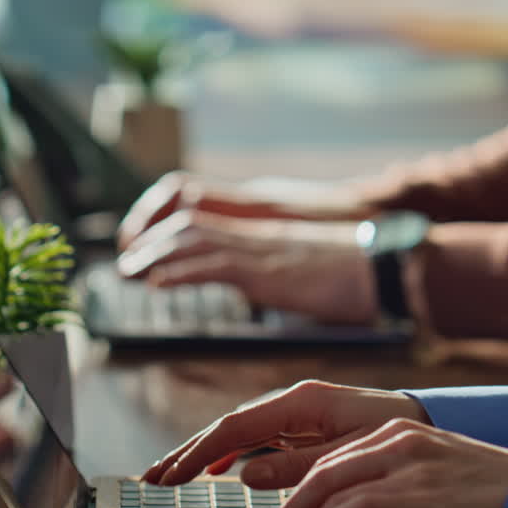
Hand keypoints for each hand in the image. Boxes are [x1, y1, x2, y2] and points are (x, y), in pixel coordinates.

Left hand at [116, 210, 378, 324]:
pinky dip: (182, 272)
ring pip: (194, 239)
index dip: (165, 232)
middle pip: (187, 223)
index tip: (142, 253)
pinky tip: (158, 283)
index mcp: (260, 236)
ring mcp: (260, 249)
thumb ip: (274, 276)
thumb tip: (263, 288)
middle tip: (123, 262)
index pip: (200, 220)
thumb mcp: (301, 275)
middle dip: (149, 240)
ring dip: (155, 254)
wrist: (384, 270)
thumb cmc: (352, 278)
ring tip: (127, 271)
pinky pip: (216, 264)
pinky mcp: (268, 269)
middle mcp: (254, 235)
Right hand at [142, 379, 424, 487]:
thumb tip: (245, 474)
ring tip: (172, 474)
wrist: (429, 422)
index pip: (234, 428)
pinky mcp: (304, 425)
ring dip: (204, 453)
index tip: (171, 476)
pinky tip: (218, 468)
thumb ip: (297, 466)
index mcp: (301, 402)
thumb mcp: (349, 457)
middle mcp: (293, 402)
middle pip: (227, 426)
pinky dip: (232, 452)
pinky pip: (258, 438)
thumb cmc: (397, 437)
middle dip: (188, 452)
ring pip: (238, 432)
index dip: (198, 454)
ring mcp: (297, 413)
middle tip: (154, 477)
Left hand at [254, 419, 507, 507]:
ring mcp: (402, 462)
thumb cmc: (496, 498)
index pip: (332, 456)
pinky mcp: (409, 492)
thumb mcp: (436, 482)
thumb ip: (394, 489)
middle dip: (286, 506)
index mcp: (401, 432)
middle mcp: (396, 439)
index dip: (299, 486)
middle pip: (319, 469)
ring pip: (323, 488)